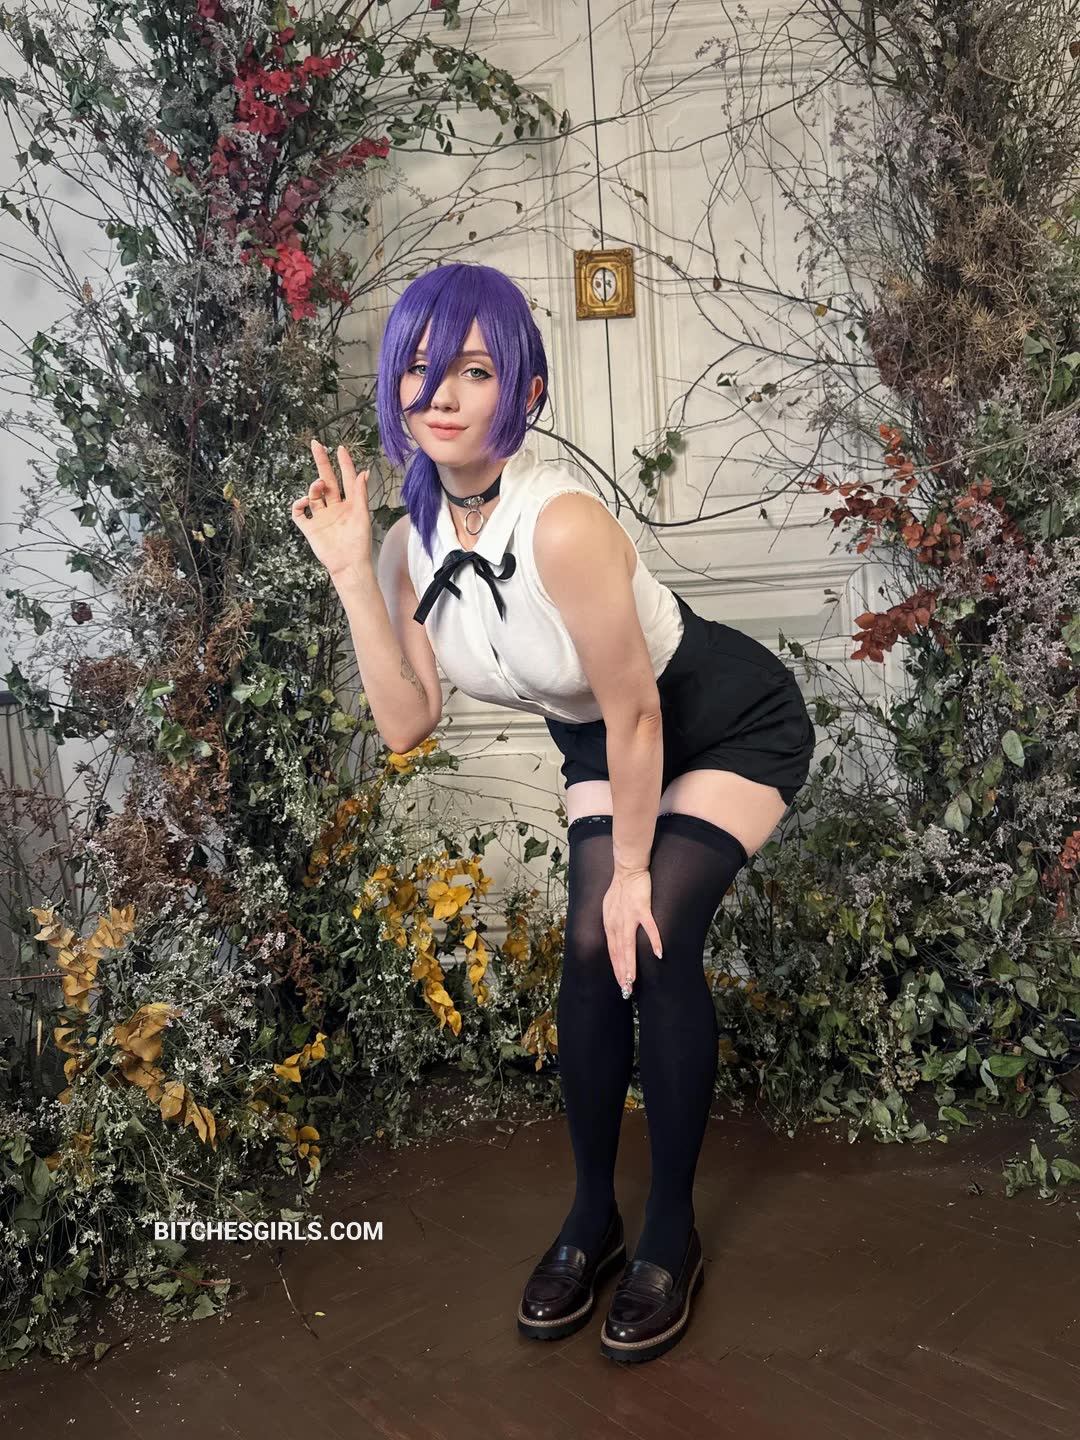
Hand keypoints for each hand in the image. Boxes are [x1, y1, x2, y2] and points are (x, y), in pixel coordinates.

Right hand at [291, 439, 373, 580]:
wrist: (348, 565)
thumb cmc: (359, 543)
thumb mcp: (362, 515)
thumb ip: (360, 493)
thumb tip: (364, 472)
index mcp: (349, 504)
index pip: (346, 479)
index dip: (344, 464)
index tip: (340, 448)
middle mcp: (334, 508)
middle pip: (326, 481)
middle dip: (322, 463)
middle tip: (316, 445)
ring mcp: (321, 517)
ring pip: (313, 494)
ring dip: (314, 487)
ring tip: (318, 486)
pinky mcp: (310, 528)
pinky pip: (299, 513)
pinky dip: (298, 505)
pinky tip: (304, 502)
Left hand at [602, 867, 662, 997]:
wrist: (628, 869)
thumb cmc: (620, 888)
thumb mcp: (609, 909)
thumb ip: (613, 925)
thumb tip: (615, 939)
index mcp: (610, 925)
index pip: (612, 952)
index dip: (616, 969)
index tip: (621, 984)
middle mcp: (617, 923)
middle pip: (619, 953)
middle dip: (621, 973)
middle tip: (625, 991)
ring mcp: (629, 917)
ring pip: (629, 945)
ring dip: (630, 963)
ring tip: (632, 980)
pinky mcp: (642, 908)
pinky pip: (649, 927)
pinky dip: (654, 940)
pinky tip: (659, 953)